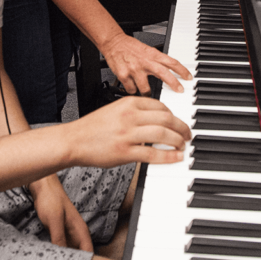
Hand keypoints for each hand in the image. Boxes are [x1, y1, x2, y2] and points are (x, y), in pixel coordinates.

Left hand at [29, 173, 92, 251]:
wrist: (43, 187)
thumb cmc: (51, 199)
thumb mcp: (54, 220)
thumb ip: (58, 237)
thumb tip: (61, 255)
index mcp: (80, 230)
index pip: (88, 252)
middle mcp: (76, 234)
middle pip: (80, 254)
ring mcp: (67, 233)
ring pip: (70, 252)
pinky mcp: (58, 232)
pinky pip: (60, 247)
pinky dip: (58, 253)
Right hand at [69, 95, 190, 167]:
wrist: (72, 141)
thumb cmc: (92, 128)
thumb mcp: (114, 110)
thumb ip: (134, 112)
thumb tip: (157, 120)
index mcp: (128, 103)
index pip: (160, 106)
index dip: (174, 115)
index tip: (178, 121)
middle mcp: (130, 116)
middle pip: (166, 119)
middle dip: (181, 127)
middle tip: (187, 134)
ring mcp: (128, 134)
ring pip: (163, 135)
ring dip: (178, 141)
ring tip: (183, 145)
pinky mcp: (125, 152)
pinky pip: (153, 154)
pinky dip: (169, 156)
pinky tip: (176, 157)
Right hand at [99, 33, 191, 95]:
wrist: (113, 42)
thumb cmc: (130, 47)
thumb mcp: (147, 51)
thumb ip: (157, 61)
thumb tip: (169, 74)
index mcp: (152, 55)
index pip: (172, 62)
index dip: (182, 70)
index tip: (189, 77)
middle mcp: (145, 62)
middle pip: (164, 74)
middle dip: (174, 83)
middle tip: (180, 90)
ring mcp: (134, 69)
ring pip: (145, 88)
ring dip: (146, 92)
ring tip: (145, 91)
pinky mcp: (124, 75)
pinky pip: (132, 89)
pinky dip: (132, 90)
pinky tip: (131, 85)